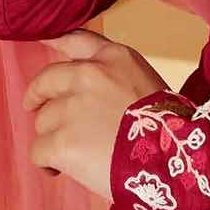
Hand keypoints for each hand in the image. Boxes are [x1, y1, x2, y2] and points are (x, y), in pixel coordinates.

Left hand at [22, 28, 170, 196]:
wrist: (174, 166)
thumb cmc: (167, 131)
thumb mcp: (145, 84)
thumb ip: (112, 76)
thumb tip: (77, 89)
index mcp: (114, 58)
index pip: (74, 39)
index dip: (52, 41)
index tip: (40, 40)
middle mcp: (89, 75)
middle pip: (45, 81)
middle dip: (38, 98)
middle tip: (35, 111)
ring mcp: (72, 108)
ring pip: (41, 121)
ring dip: (53, 137)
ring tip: (79, 153)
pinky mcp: (60, 141)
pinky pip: (37, 152)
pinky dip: (48, 163)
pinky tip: (65, 170)